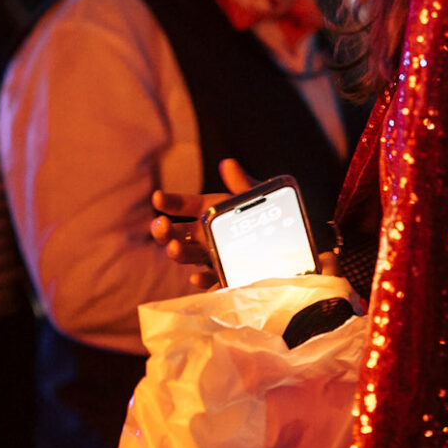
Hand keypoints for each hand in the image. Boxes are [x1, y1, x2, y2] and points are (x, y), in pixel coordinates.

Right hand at [151, 158, 254, 290]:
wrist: (289, 240)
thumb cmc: (265, 214)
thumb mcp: (255, 198)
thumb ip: (242, 184)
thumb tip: (229, 164)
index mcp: (207, 212)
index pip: (182, 206)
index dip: (169, 202)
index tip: (157, 197)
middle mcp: (204, 235)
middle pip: (176, 234)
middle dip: (164, 231)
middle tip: (161, 225)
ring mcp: (212, 256)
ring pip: (188, 256)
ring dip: (178, 253)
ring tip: (174, 248)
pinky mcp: (225, 276)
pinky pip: (211, 280)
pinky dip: (203, 282)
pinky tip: (197, 279)